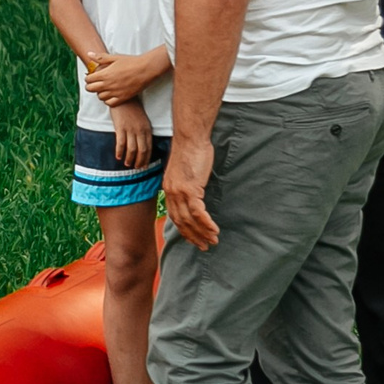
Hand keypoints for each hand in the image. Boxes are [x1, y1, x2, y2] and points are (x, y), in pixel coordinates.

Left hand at [85, 49, 149, 105]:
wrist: (146, 69)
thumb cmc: (131, 62)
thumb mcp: (115, 57)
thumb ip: (100, 57)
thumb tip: (89, 54)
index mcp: (105, 74)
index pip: (88, 79)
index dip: (88, 78)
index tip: (91, 77)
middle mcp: (108, 84)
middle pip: (91, 89)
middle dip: (90, 86)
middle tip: (94, 84)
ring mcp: (115, 92)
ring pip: (100, 97)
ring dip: (99, 93)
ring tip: (103, 89)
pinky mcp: (123, 97)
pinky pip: (110, 103)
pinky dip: (108, 100)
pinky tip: (110, 95)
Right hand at [110, 99, 154, 169]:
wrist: (123, 98)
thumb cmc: (132, 109)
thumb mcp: (142, 120)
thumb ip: (143, 132)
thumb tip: (142, 145)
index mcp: (147, 129)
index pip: (149, 148)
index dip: (146, 159)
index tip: (143, 166)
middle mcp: (140, 130)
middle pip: (141, 150)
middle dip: (139, 161)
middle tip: (135, 168)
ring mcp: (130, 129)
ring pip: (132, 149)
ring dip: (130, 158)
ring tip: (127, 164)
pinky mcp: (120, 127)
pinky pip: (121, 143)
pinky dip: (120, 151)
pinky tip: (118, 156)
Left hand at [161, 133, 218, 249]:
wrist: (190, 138)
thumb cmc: (191, 151)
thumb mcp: (184, 171)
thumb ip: (186, 184)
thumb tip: (194, 193)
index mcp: (169, 189)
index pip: (175, 216)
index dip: (184, 229)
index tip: (193, 238)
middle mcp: (171, 193)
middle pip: (181, 222)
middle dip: (193, 236)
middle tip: (204, 246)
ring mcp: (180, 192)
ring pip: (190, 220)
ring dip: (202, 232)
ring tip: (213, 240)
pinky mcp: (191, 189)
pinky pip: (199, 212)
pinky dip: (207, 223)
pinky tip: (214, 229)